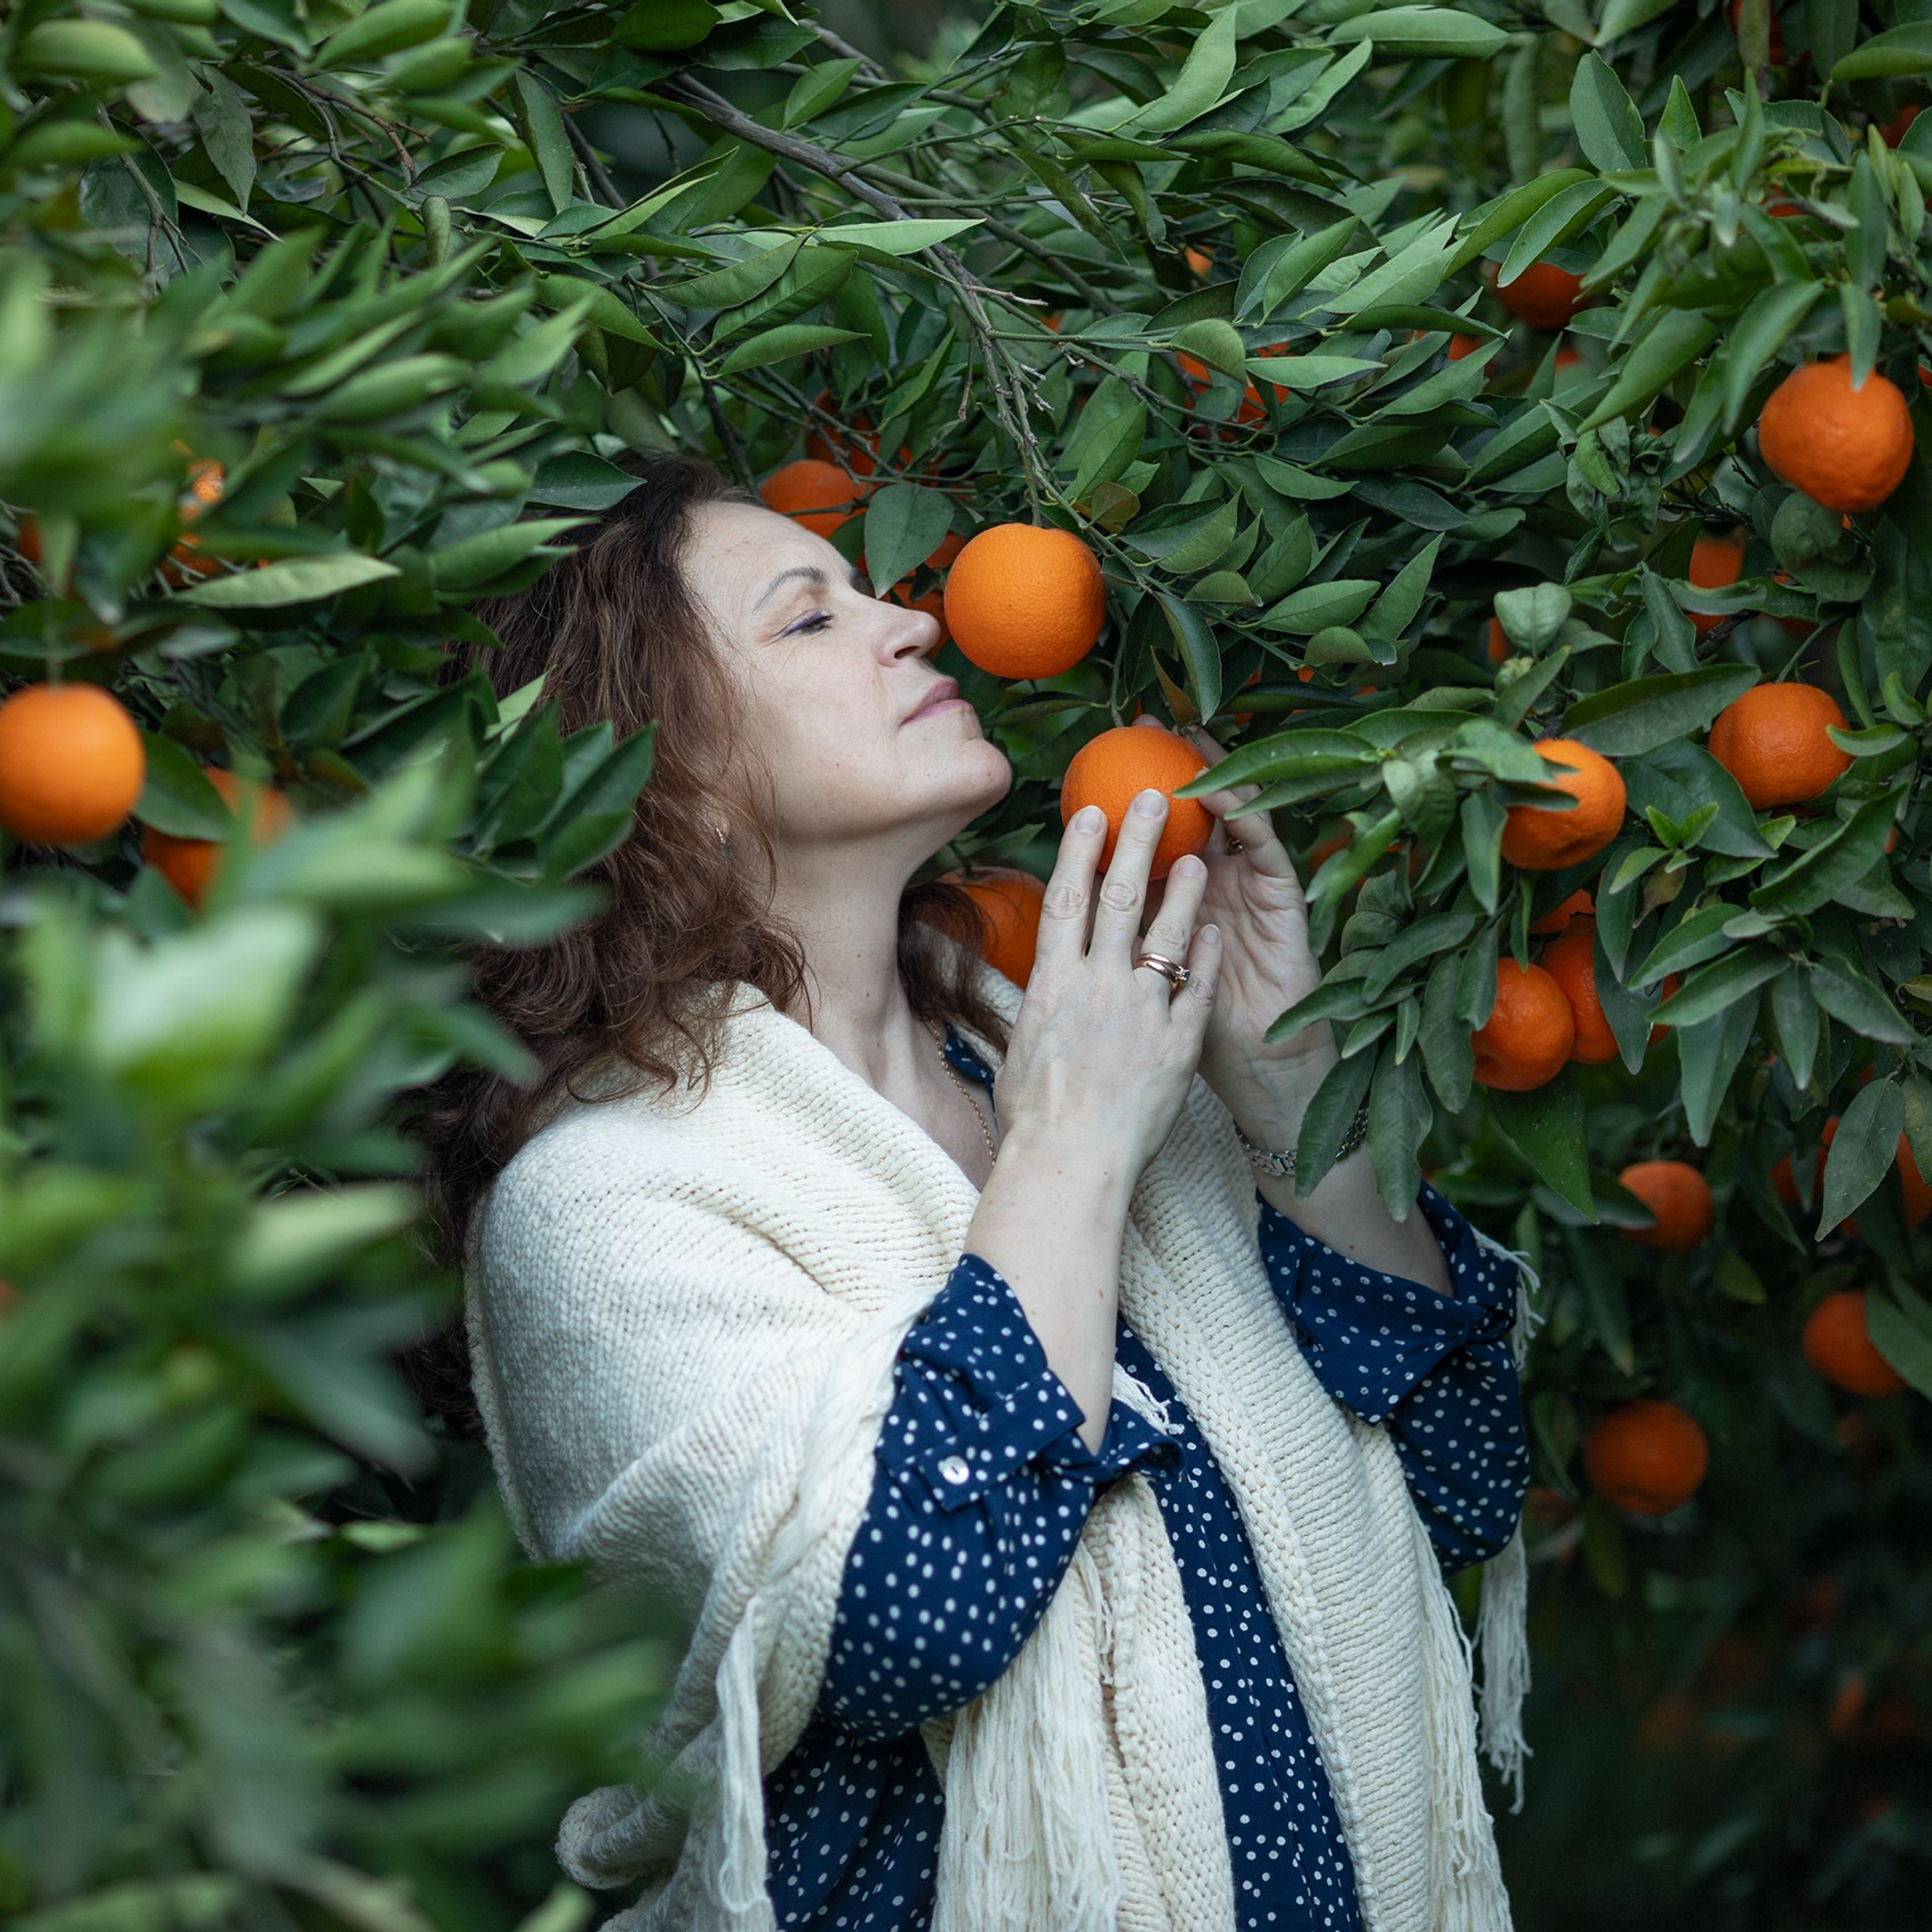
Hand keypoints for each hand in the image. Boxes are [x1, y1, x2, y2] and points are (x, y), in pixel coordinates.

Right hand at [994, 774, 1220, 1193]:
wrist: (1070, 1164)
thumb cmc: (1034, 1119)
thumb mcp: (1024, 1050)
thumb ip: (1040, 1010)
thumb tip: (1041, 989)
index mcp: (1052, 985)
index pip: (1067, 901)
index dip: (1079, 852)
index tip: (1090, 813)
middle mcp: (1097, 988)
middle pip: (1119, 900)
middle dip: (1137, 843)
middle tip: (1153, 800)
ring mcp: (1141, 1013)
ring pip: (1167, 935)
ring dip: (1184, 890)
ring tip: (1198, 855)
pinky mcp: (1178, 1044)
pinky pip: (1197, 989)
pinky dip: (1205, 957)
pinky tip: (1213, 932)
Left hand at [1131, 715, 1335, 1127]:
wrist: (1254, 1070)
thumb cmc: (1193, 1024)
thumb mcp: (1139, 981)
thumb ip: (1115, 940)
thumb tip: (1064, 905)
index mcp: (1173, 899)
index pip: (1149, 839)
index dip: (1128, 801)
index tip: (1098, 762)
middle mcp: (1215, 886)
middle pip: (1194, 814)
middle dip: (1172, 766)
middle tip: (1148, 722)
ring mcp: (1252, 890)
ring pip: (1234, 819)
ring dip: (1215, 776)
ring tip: (1193, 736)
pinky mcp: (1283, 903)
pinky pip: (1267, 851)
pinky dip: (1249, 818)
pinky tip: (1228, 791)